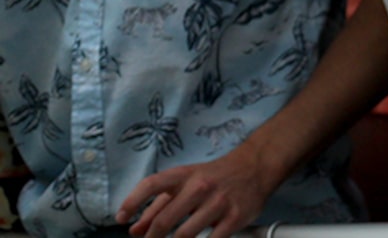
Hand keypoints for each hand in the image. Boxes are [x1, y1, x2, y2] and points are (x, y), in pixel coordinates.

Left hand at [119, 144, 272, 237]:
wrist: (255, 167)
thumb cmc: (214, 176)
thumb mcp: (185, 183)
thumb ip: (158, 206)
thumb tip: (135, 230)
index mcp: (183, 176)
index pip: (151, 185)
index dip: (132, 202)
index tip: (121, 219)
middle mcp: (200, 187)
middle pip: (165, 220)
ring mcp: (218, 202)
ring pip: (184, 235)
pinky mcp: (235, 217)